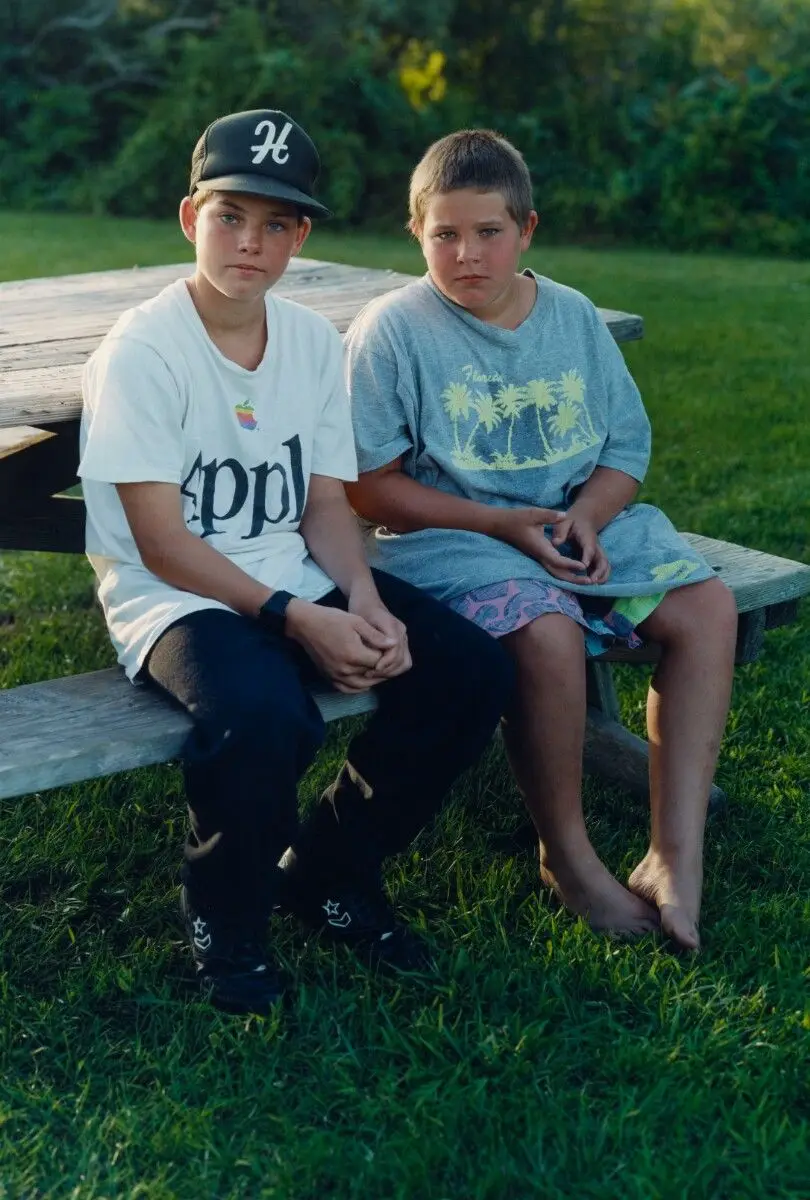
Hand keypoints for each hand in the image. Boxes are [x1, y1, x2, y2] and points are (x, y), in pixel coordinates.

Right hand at [284, 599, 398, 692]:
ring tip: (377, 670)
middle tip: (383, 657)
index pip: (379, 661)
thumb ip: (375, 635)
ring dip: (372, 680)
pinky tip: (363, 680)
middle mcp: (345, 669)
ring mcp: (336, 675)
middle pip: (372, 674)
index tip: (384, 647)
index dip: (385, 655)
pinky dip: (358, 688)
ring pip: (362, 685)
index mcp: (354, 654)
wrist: (305, 624)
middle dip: (380, 667)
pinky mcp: (329, 677)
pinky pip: (347, 689)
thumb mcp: (356, 621)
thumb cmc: (332, 619)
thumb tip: (394, 644)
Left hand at [348, 584, 411, 682]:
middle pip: (403, 660)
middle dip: (387, 670)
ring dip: (391, 672)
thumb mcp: (361, 621)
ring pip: (405, 662)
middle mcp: (402, 632)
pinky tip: (378, 670)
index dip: (385, 663)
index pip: (395, 651)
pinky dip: (393, 668)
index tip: (372, 669)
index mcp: (393, 627)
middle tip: (369, 674)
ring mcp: (403, 637)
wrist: (366, 599)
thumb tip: (383, 652)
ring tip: (373, 674)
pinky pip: (403, 660)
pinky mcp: (401, 642)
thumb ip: (372, 636)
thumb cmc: (360, 609)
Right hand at [491, 506, 595, 584]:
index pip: (557, 560)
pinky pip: (553, 568)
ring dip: (570, 578)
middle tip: (590, 581)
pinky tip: (575, 572)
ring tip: (586, 580)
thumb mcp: (533, 513)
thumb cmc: (517, 518)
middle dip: (574, 579)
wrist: (501, 524)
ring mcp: (539, 557)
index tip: (583, 565)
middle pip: (558, 573)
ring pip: (556, 573)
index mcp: (540, 547)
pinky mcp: (540, 555)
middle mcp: (540, 555)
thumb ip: (549, 515)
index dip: (570, 564)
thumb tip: (564, 515)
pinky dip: (565, 572)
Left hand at [550, 512, 610, 583]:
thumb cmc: (571, 522)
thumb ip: (560, 531)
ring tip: (594, 586)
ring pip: (605, 565)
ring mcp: (598, 553)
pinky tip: (593, 585)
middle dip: (599, 571)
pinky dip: (601, 577)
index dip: (588, 556)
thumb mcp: (564, 523)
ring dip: (602, 576)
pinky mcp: (596, 558)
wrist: (584, 519)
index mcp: (587, 537)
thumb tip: (555, 542)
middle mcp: (595, 546)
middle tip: (592, 581)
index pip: (589, 548)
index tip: (584, 566)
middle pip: (602, 559)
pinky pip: (602, 568)